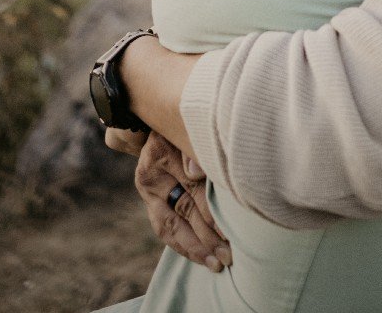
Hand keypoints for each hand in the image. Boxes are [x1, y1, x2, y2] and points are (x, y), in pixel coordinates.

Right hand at [105, 128, 232, 272]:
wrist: (162, 118)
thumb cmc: (190, 120)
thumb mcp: (192, 126)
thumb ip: (195, 148)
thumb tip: (196, 172)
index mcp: (162, 149)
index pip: (192, 185)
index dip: (213, 210)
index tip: (233, 228)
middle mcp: (151, 171)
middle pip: (184, 208)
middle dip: (209, 234)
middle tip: (230, 254)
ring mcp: (148, 188)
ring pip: (171, 226)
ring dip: (196, 248)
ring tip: (217, 264)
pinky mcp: (149, 199)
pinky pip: (165, 228)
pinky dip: (184, 246)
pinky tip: (202, 257)